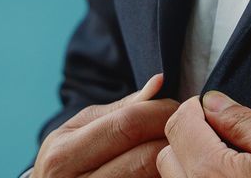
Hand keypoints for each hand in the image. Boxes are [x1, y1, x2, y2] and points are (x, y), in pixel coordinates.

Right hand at [34, 73, 179, 177]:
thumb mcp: (82, 129)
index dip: (161, 112)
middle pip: (144, 158)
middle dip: (172, 138)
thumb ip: (123, 108)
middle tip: (187, 129)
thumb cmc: (68, 158)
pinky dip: (162, 176)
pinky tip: (166, 168)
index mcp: (63, 156)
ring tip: (179, 148)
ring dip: (172, 162)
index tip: (178, 107)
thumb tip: (159, 82)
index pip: (128, 125)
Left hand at [158, 93, 250, 177]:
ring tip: (233, 161)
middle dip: (191, 136)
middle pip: (169, 156)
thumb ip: (243, 121)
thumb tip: (212, 102)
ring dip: (194, 164)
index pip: (178, 126)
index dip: (198, 108)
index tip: (220, 109)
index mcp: (212, 175)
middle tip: (227, 133)